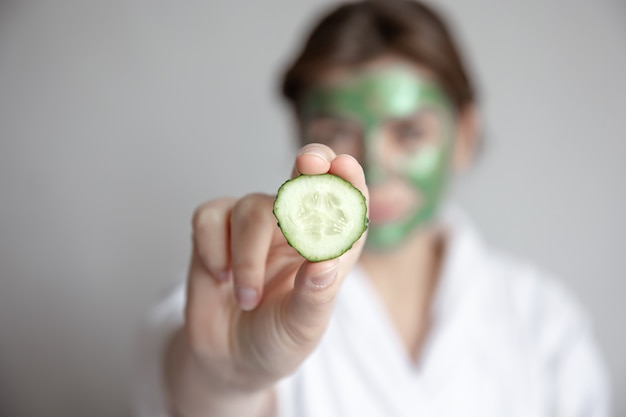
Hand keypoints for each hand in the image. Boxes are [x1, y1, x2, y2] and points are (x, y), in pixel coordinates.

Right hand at [166, 144, 367, 415]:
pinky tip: (219, 277)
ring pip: (252, 208)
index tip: (345, 166)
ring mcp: (254, 225)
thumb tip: (324, 261)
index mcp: (328, 246)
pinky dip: (212, 248)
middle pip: (304, 181)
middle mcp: (294, 227)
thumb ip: (314, 295)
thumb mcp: (302, 327)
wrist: (229, 360)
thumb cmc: (277, 339)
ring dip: (248, 256)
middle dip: (309, 168)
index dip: (347, 182)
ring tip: (248, 298)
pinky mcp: (216, 229)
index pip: (345, 206)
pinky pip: (210, 217)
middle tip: (310, 162)